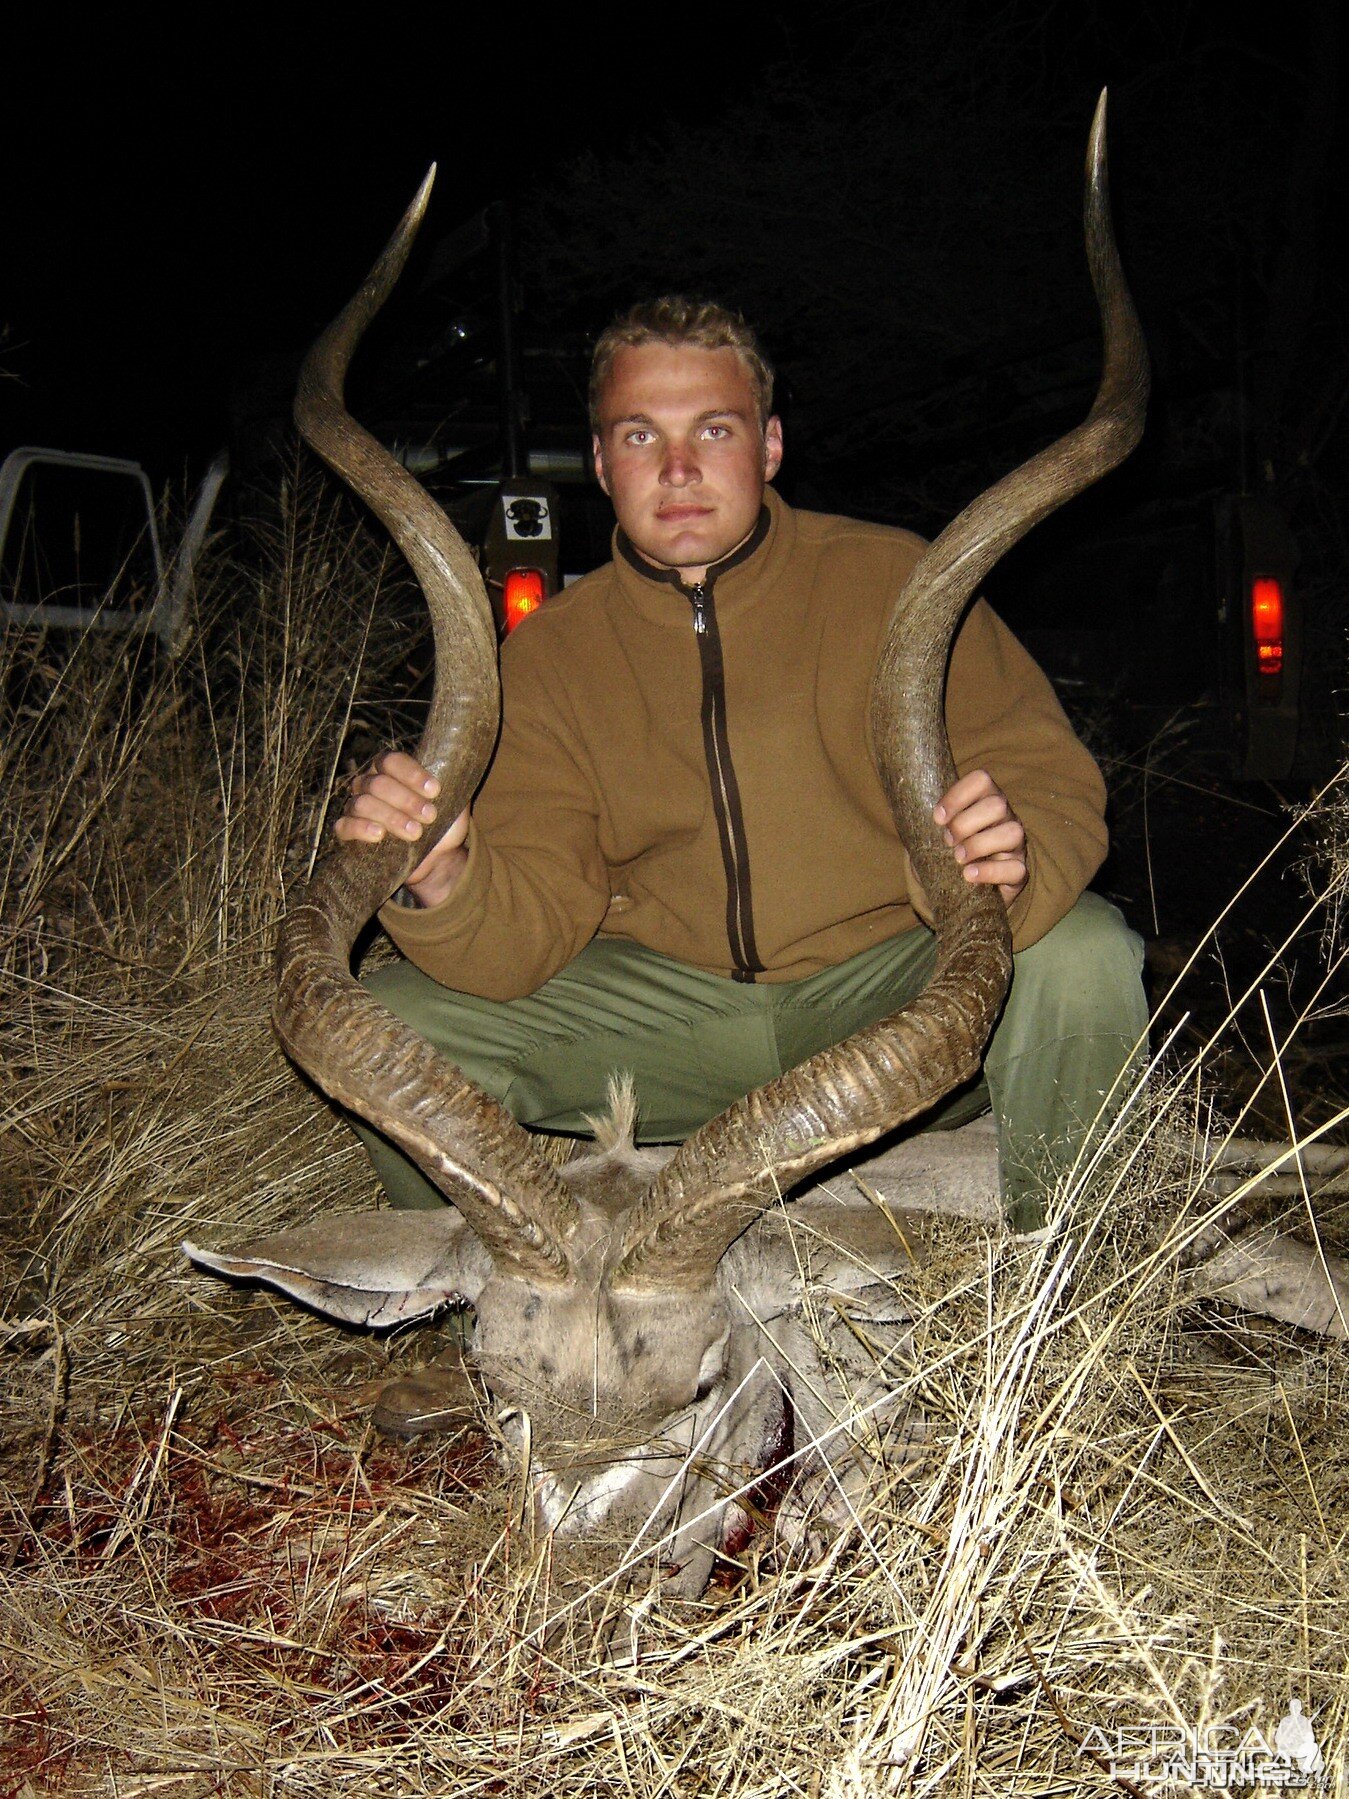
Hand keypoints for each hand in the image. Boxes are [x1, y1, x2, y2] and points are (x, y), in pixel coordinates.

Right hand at [335, 750, 468, 907]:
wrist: (437, 858)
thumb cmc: (441, 825)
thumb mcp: (452, 802)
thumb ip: (452, 783)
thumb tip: (452, 767)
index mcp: (391, 770)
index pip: (391, 761)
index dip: (411, 774)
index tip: (434, 791)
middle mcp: (369, 784)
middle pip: (378, 783)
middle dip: (406, 800)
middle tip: (429, 816)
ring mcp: (356, 807)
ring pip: (363, 804)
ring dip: (392, 817)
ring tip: (415, 832)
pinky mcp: (349, 832)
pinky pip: (344, 826)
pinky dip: (361, 828)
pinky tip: (380, 835)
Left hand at [933, 770, 1026, 906]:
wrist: (964, 889)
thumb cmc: (949, 852)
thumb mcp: (939, 832)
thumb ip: (931, 819)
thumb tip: (906, 806)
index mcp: (986, 800)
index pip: (981, 780)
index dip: (958, 795)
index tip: (937, 818)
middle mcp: (1006, 817)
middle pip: (997, 805)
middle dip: (965, 823)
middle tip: (947, 841)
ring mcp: (1017, 845)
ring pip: (1012, 833)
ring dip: (978, 845)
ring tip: (958, 859)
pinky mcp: (1020, 872)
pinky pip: (1016, 869)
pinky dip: (990, 872)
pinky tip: (969, 875)